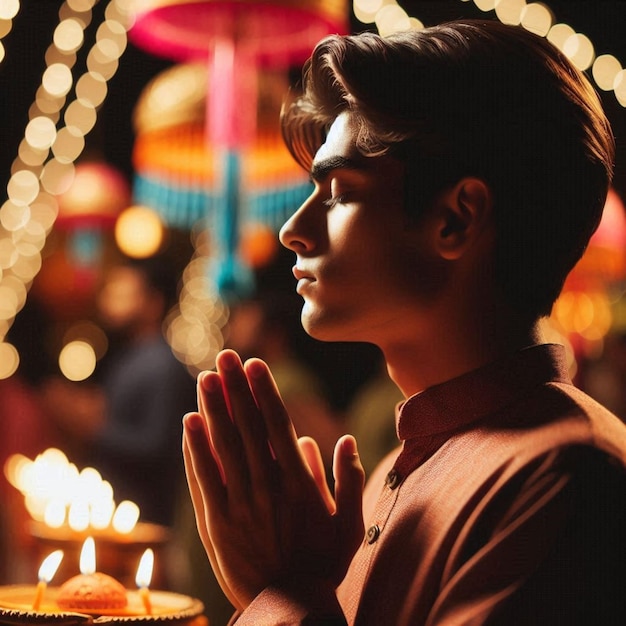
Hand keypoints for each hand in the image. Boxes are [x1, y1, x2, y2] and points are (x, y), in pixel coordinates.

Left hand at [182, 349, 364, 610]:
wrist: (289, 606)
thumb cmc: (322, 563)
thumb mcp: (349, 523)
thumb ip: (348, 478)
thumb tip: (345, 439)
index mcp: (299, 482)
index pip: (277, 425)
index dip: (264, 392)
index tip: (255, 364)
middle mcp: (267, 486)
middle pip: (248, 427)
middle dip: (236, 389)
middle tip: (225, 357)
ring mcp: (239, 503)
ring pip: (224, 446)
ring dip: (213, 409)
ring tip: (205, 378)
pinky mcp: (216, 522)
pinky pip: (203, 478)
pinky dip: (196, 449)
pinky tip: (189, 422)